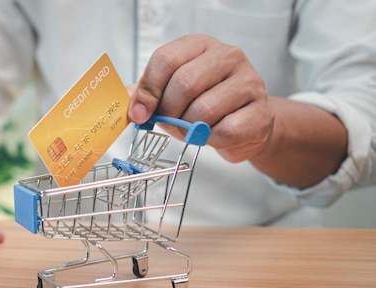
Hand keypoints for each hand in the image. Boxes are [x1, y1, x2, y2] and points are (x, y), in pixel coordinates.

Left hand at [128, 34, 274, 162]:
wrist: (248, 123)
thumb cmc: (206, 104)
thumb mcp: (173, 93)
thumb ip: (149, 94)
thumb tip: (127, 100)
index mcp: (200, 46)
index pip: (166, 59)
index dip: (148, 90)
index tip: (139, 113)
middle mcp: (227, 56)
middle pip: (184, 83)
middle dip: (169, 112)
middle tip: (169, 123)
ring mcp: (248, 81)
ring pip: (203, 110)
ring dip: (189, 129)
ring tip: (192, 129)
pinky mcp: (260, 111)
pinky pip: (223, 131)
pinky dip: (210, 140)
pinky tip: (212, 135)